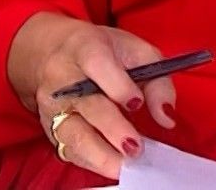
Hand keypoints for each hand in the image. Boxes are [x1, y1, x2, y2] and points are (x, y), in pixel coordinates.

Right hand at [6, 11, 179, 179]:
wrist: (55, 52)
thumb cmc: (103, 51)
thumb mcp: (136, 52)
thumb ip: (157, 80)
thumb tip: (166, 116)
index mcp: (86, 47)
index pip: (98, 64)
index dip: (118, 86)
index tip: (137, 104)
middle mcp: (63, 75)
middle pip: (87, 104)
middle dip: (111, 128)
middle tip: (135, 147)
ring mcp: (53, 103)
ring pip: (71, 132)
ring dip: (99, 154)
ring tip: (123, 167)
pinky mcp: (49, 125)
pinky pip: (67, 148)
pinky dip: (89, 161)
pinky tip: (109, 166)